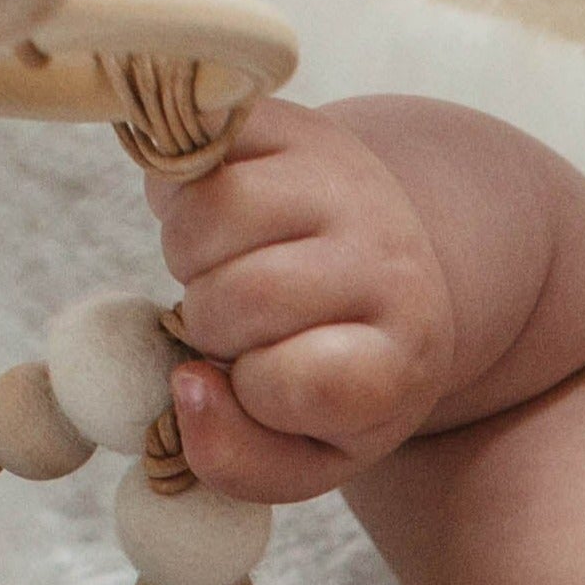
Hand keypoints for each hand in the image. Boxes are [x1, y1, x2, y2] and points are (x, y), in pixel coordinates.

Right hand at [145, 97, 458, 503]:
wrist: (400, 260)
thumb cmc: (339, 370)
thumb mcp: (314, 448)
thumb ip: (243, 461)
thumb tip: (185, 389)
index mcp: (406, 355)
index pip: (302, 383)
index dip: (259, 394)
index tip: (270, 384)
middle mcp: (388, 261)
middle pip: (240, 299)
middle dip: (213, 325)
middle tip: (242, 325)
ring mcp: (344, 183)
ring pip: (207, 220)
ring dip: (189, 259)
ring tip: (227, 269)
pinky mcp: (294, 123)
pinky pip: (190, 158)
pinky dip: (178, 195)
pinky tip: (217, 220)